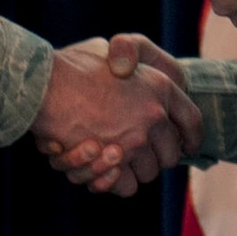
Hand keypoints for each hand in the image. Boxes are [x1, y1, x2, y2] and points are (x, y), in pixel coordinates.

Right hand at [31, 37, 200, 197]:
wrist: (43, 84)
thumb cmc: (72, 65)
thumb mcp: (108, 50)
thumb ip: (124, 61)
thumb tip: (125, 68)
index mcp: (160, 86)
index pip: (193, 122)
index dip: (191, 138)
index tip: (187, 146)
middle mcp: (154, 115)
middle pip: (170, 155)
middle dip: (156, 157)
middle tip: (136, 153)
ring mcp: (136, 139)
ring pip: (148, 173)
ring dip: (132, 170)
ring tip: (113, 158)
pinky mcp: (114, 162)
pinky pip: (126, 185)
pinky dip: (114, 182)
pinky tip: (102, 170)